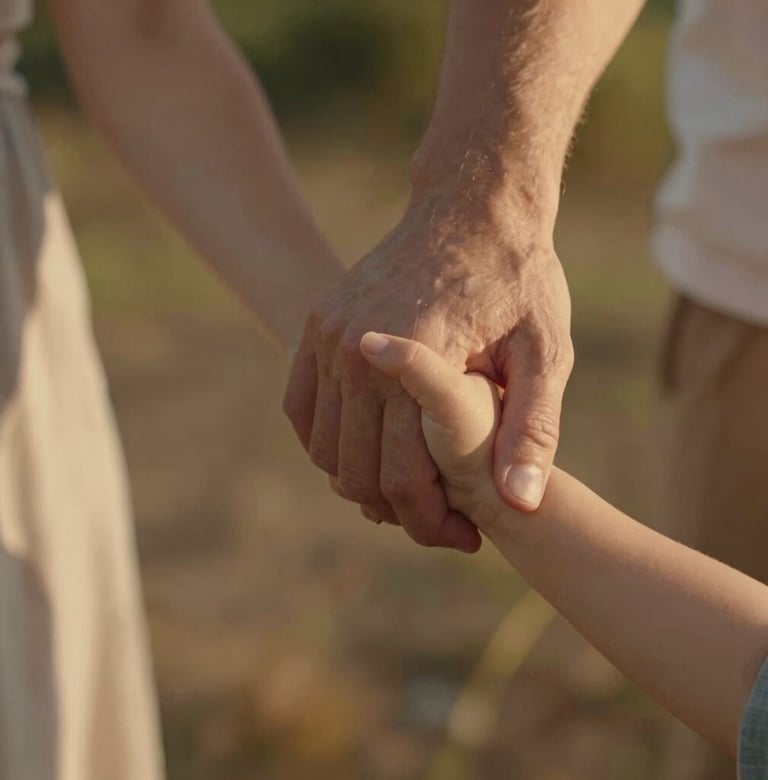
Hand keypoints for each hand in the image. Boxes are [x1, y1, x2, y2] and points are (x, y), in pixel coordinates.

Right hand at [282, 197, 572, 551]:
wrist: (471, 208)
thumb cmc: (518, 281)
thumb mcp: (545, 352)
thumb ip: (532, 429)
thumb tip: (522, 503)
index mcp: (416, 359)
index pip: (403, 478)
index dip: (432, 522)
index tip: (465, 533)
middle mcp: (356, 350)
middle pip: (356, 472)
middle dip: (397, 511)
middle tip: (439, 517)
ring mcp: (329, 335)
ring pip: (324, 448)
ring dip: (358, 480)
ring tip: (407, 487)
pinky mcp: (318, 326)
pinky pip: (300, 408)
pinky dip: (326, 443)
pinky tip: (366, 449)